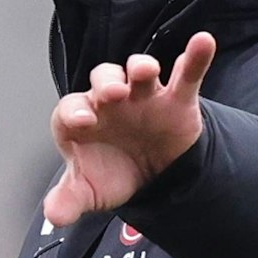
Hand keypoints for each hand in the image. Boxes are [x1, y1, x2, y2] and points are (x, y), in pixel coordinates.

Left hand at [44, 32, 216, 227]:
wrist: (151, 177)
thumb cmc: (112, 172)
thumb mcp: (89, 192)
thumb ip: (70, 200)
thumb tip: (55, 214)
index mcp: (82, 119)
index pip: (71, 107)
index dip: (74, 111)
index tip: (82, 121)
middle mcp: (111, 101)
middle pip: (103, 79)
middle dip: (106, 82)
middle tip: (113, 93)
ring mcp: (144, 97)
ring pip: (139, 71)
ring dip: (141, 66)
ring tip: (145, 71)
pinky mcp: (176, 101)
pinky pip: (186, 75)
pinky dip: (195, 58)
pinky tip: (203, 43)